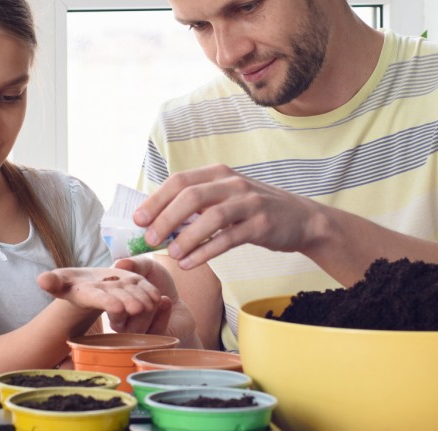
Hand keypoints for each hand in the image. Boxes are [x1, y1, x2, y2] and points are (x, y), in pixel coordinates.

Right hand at [37, 267, 165, 333]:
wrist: (89, 287)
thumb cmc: (73, 283)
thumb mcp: (62, 279)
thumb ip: (53, 281)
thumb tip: (42, 281)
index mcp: (91, 298)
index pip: (100, 302)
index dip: (108, 304)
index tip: (117, 308)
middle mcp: (108, 303)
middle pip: (122, 305)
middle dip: (132, 304)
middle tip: (140, 306)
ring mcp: (124, 301)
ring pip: (139, 304)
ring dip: (147, 302)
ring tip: (155, 299)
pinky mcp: (137, 297)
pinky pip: (149, 300)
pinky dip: (154, 297)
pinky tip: (162, 297)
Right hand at [112, 256, 201, 346]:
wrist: (179, 300)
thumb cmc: (158, 282)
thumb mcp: (147, 267)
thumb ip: (135, 263)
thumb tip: (121, 264)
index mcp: (113, 302)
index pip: (105, 301)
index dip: (116, 294)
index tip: (130, 284)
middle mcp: (120, 320)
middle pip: (118, 316)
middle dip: (132, 303)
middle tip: (146, 296)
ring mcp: (135, 333)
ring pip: (136, 328)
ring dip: (149, 309)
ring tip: (160, 298)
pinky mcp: (152, 341)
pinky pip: (152, 332)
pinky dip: (161, 315)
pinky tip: (166, 301)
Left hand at [132, 164, 325, 268]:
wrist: (300, 219)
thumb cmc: (253, 210)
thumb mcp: (225, 198)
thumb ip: (196, 205)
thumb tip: (156, 220)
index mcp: (218, 174)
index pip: (180, 181)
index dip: (156, 200)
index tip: (138, 220)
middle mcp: (233, 184)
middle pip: (191, 196)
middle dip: (165, 218)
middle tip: (150, 239)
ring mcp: (249, 203)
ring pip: (211, 217)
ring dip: (186, 237)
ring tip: (171, 254)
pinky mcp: (261, 225)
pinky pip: (228, 238)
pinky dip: (206, 251)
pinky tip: (190, 263)